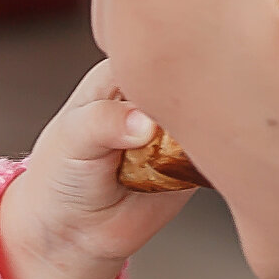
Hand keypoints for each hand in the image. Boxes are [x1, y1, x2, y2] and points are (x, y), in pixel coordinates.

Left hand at [0, 58, 196, 278]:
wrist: (71, 232)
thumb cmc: (60, 173)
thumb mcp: (71, 138)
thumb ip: (104, 121)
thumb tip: (145, 122)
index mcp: (123, 72)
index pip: (156, 47)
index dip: (171, 54)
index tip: (179, 72)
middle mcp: (154, 96)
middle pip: (192, 76)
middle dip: (197, 90)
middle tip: (182, 118)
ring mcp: (177, 130)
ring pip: (210, 114)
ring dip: (209, 127)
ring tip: (185, 145)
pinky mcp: (196, 163)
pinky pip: (219, 154)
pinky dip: (217, 159)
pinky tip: (204, 163)